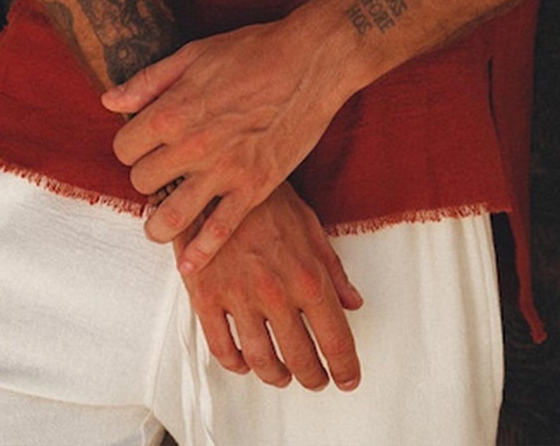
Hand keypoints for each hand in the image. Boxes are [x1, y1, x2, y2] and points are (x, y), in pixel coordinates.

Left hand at [103, 14, 348, 272]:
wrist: (310, 61)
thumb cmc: (252, 52)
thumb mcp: (193, 54)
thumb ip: (148, 82)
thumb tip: (109, 102)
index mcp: (172, 111)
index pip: (124, 149)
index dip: (131, 147)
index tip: (144, 145)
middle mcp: (192, 146)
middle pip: (143, 183)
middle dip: (147, 178)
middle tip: (162, 172)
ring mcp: (224, 171)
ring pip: (170, 219)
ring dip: (159, 225)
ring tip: (161, 222)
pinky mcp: (254, 188)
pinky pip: (219, 232)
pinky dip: (200, 253)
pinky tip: (189, 264)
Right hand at [179, 182, 362, 391]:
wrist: (216, 178)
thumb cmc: (265, 198)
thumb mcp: (309, 225)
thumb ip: (332, 270)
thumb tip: (352, 303)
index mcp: (307, 276)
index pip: (335, 338)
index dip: (345, 366)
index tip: (348, 378)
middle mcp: (275, 293)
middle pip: (301, 358)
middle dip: (313, 377)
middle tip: (317, 380)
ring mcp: (239, 297)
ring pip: (262, 361)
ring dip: (277, 376)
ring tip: (284, 375)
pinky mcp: (207, 297)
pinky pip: (222, 348)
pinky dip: (236, 364)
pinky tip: (245, 362)